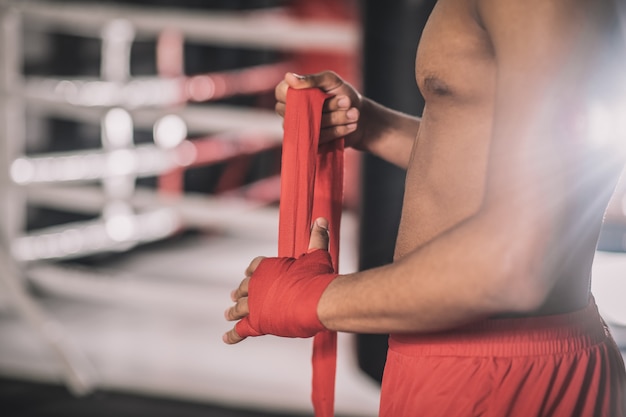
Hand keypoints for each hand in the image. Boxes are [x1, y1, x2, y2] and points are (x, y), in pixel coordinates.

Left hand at [223, 218, 332, 343]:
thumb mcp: (317, 254)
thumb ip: (317, 238)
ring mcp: (255, 304)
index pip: (256, 266)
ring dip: (233, 310)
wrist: (317, 301)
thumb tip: (321, 220)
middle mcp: (256, 285)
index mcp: (267, 267)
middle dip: (241, 292)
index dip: (253, 270)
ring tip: (228, 313)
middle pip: (245, 288)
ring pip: (239, 308)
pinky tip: (226, 337)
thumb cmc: (317, 277)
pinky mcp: (257, 323)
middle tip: (234, 296)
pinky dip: (233, 335)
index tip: (248, 273)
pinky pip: (241, 330)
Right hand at [275, 71, 364, 148]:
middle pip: (299, 110)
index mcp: (292, 92)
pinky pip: (318, 138)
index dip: (297, 94)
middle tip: (347, 101)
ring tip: (353, 113)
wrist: (359, 117)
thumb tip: (288, 77)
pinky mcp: (309, 143)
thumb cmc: (342, 94)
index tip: (319, 93)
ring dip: (336, 118)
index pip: (281, 93)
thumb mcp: (331, 81)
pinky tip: (350, 125)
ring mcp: (299, 128)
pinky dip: (337, 131)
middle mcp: (291, 111)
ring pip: (311, 125)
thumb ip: (312, 79)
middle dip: (327, 106)